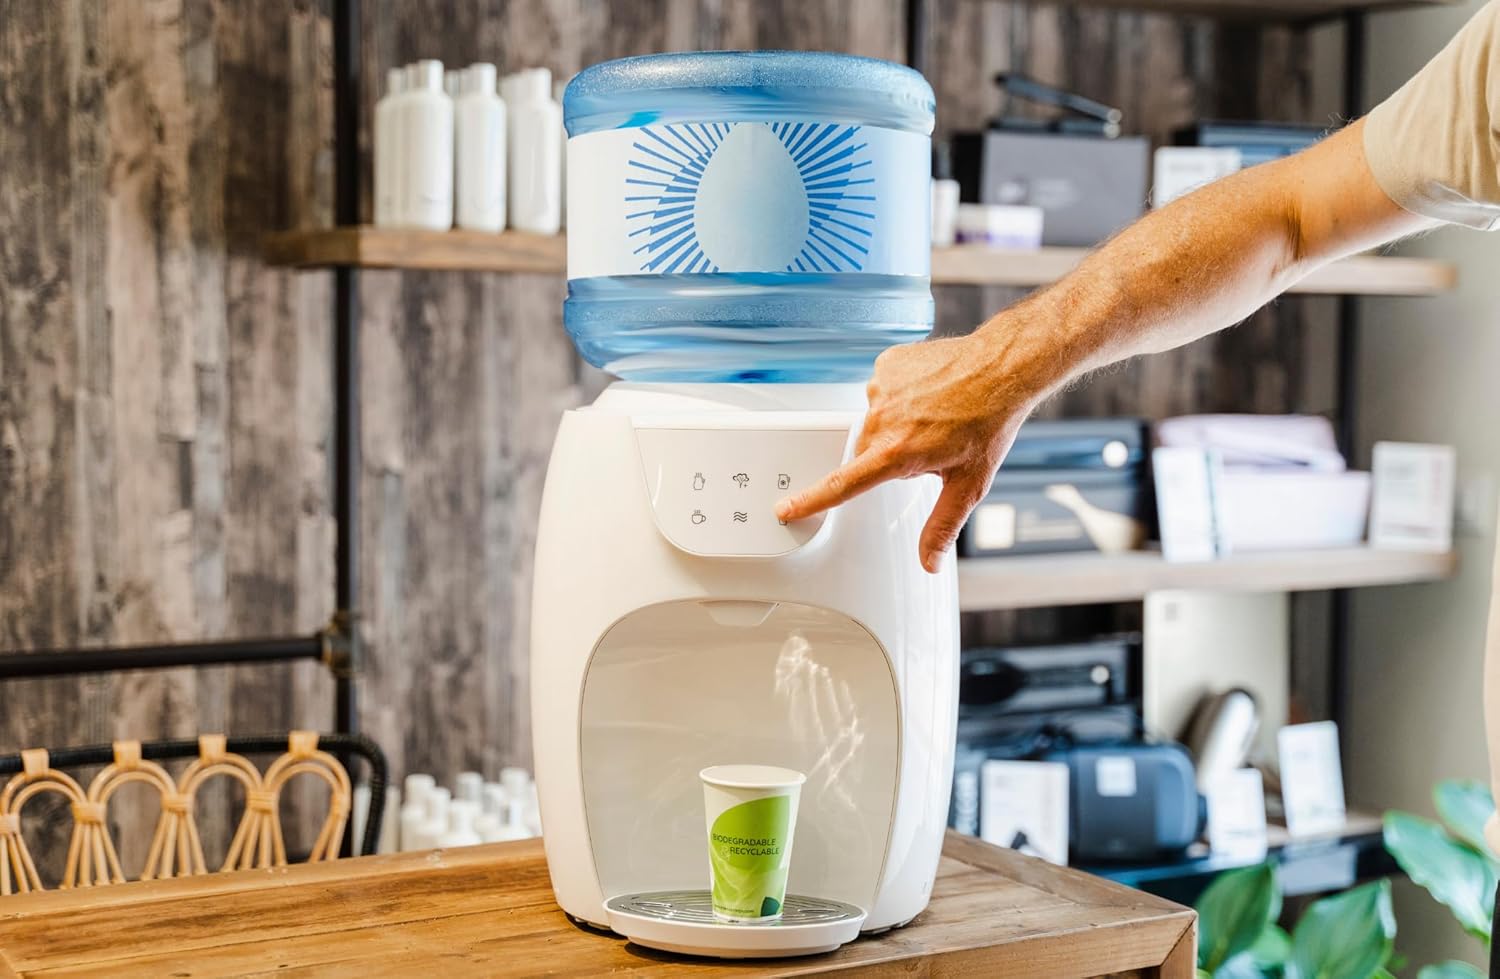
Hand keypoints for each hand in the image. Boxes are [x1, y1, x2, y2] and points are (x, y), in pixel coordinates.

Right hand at [774, 326, 1043, 572]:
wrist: (1002, 368)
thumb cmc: (989, 422)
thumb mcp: (968, 484)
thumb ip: (942, 527)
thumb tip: (929, 562)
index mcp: (897, 453)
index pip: (843, 484)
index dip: (811, 500)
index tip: (786, 508)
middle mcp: (883, 419)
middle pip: (865, 452)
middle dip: (888, 456)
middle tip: (927, 446)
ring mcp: (882, 388)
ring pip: (873, 420)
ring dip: (895, 424)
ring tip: (933, 416)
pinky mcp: (886, 365)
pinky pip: (882, 390)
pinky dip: (900, 395)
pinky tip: (928, 394)